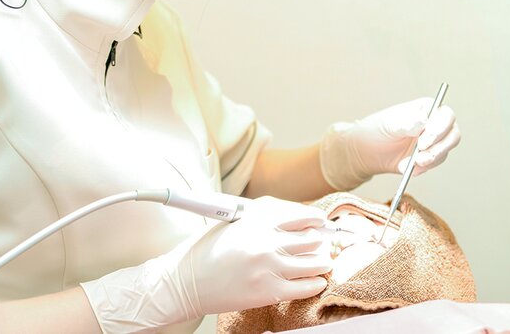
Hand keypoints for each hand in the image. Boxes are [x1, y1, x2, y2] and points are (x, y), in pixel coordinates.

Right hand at [81, 196, 331, 332]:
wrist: (184, 284)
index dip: (316, 220)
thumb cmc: (205, 251)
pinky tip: (318, 281)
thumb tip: (294, 218)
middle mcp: (266, 242)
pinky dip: (315, 283)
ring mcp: (268, 268)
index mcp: (257, 221)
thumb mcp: (233, 222)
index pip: (301, 216)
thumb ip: (263, 218)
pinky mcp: (268, 292)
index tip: (322, 223)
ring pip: (313, 262)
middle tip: (326, 243)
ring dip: (323, 261)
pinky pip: (305, 287)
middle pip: (311, 239)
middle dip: (322, 241)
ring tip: (324, 262)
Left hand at [319, 97, 460, 190]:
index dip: (439, 129)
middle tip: (420, 157)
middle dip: (438, 148)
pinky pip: (434, 164)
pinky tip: (408, 170)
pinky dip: (422, 169)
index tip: (423, 142)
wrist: (366, 151)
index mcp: (427, 108)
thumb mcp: (388, 123)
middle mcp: (435, 123)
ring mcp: (434, 142)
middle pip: (452, 134)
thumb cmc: (377, 129)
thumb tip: (421, 122)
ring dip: (431, 160)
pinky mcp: (429, 158)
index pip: (446, 115)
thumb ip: (405, 123)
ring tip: (412, 165)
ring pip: (445, 151)